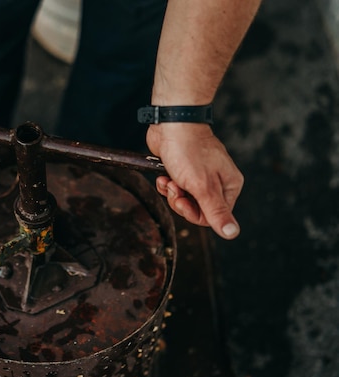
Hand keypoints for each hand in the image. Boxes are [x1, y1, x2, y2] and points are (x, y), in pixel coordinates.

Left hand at [146, 123, 242, 239]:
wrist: (172, 123)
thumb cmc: (189, 151)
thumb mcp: (203, 186)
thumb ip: (216, 212)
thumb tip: (232, 234)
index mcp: (230, 186)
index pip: (213, 216)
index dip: (193, 213)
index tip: (182, 201)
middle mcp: (218, 182)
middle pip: (197, 209)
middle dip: (180, 202)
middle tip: (174, 189)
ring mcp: (201, 175)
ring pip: (184, 199)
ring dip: (171, 192)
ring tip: (169, 180)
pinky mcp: (185, 170)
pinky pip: (175, 188)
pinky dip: (166, 184)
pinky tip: (163, 176)